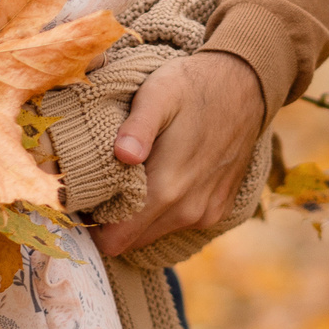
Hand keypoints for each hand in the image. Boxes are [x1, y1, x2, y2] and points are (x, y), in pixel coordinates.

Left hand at [90, 50, 265, 259]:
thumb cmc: (193, 86)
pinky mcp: (218, 209)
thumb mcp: (158, 94)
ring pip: (154, 233)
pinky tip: (160, 177)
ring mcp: (206, 213)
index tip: (82, 200)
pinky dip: (163, 210)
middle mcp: (188, 211)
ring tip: (129, 177)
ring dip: (138, 215)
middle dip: (112, 221)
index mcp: (167, 189)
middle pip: (132, 241)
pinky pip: (178, 224)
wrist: (246, 86)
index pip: (115, 241)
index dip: (92, 226)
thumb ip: (138, 127)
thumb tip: (123, 155)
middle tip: (101, 185)